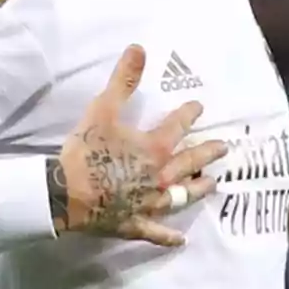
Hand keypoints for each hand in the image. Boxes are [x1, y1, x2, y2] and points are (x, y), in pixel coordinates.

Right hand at [48, 45, 227, 245]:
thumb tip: (139, 48)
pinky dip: (168, 237)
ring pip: (181, 196)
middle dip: (207, 153)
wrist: (65, 192)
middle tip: (223, 148)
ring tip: (211, 184)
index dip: (189, 114)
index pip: (178, 126)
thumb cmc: (86, 150)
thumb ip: (123, 80)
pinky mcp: (135, 224)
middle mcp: (160, 176)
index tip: (199, 107)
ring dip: (198, 189)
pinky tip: (180, 240)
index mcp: (154, 147)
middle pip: (190, 162)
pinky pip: (156, 232)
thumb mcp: (104, 109)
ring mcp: (150, 203)